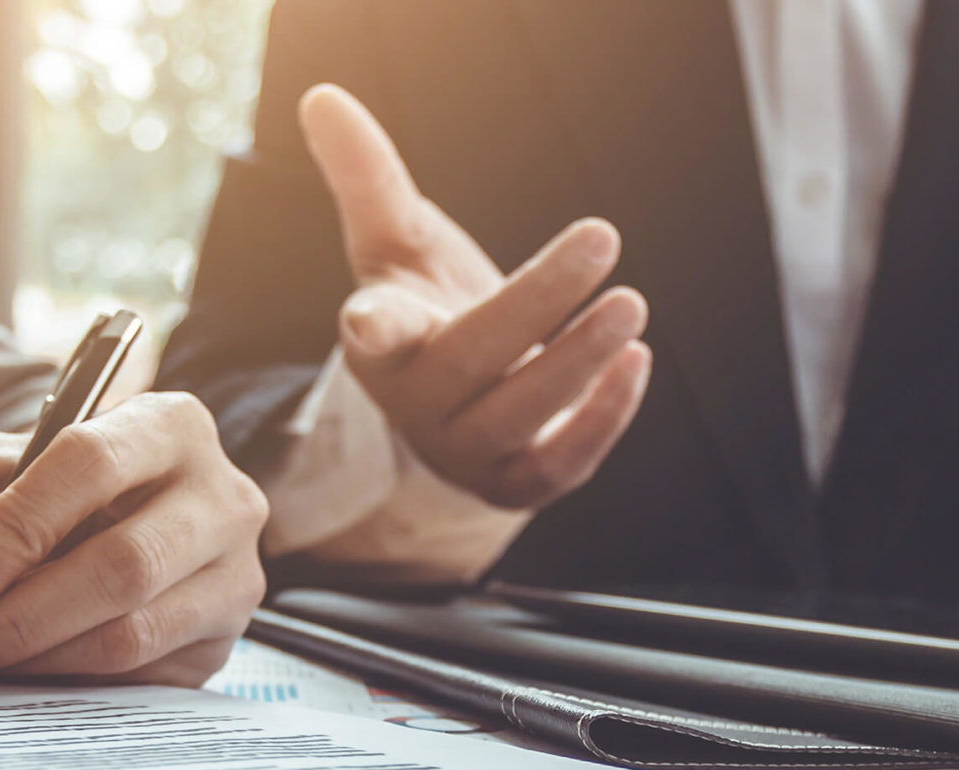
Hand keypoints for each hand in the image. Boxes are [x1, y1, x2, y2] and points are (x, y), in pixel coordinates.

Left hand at [0, 393, 267, 686]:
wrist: (85, 530)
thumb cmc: (35, 490)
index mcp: (166, 424)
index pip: (92, 464)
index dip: (17, 527)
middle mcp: (221, 495)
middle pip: (124, 564)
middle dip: (25, 613)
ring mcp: (234, 572)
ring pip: (134, 631)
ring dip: (41, 656)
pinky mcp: (222, 639)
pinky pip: (142, 676)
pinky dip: (70, 681)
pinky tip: (27, 670)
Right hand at [300, 84, 651, 510]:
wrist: (452, 404)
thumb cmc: (424, 305)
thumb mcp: (396, 241)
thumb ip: (367, 175)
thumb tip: (322, 96)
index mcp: (379, 340)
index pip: (373, 333)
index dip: (374, 327)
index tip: (366, 318)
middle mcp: (417, 402)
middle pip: (473, 359)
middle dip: (538, 301)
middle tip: (602, 235)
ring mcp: (465, 449)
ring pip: (520, 415)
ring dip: (580, 360)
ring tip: (631, 304)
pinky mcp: (513, 483)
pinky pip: (557, 466)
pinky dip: (602, 419)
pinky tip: (637, 361)